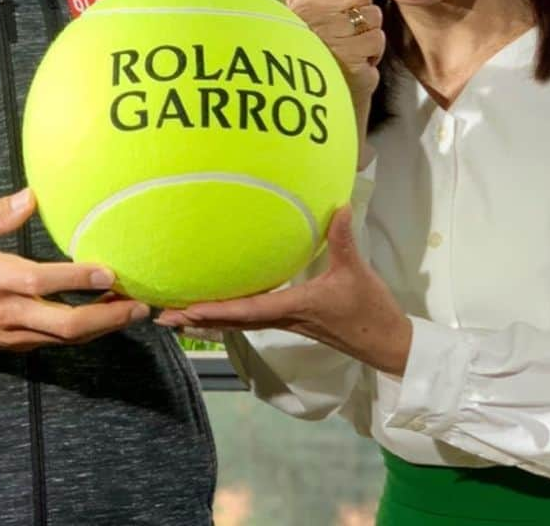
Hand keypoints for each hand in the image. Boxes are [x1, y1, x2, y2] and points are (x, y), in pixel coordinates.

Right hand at [0, 188, 148, 349]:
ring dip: (100, 328)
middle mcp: (8, 311)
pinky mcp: (12, 345)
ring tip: (129, 311)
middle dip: (106, 318)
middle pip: (65, 325)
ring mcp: (11, 333)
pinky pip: (52, 343)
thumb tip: (31, 195)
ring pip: (64, 339)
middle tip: (137, 305)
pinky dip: (80, 334)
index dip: (79, 280)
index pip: (44, 281)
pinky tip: (100, 319)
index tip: (109, 272)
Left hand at [155, 208, 411, 375]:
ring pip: (239, 322)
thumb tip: (337, 205)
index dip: (218, 310)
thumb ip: (344, 239)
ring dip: (208, 320)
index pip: (249, 310)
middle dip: (198, 319)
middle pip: (233, 321)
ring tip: (176, 315)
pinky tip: (213, 310)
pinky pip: (251, 319)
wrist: (385, 344)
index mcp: (295, 308)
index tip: (188, 309)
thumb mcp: (358, 272)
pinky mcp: (291, 321)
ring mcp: (286, 322)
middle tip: (163, 315)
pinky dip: (227, 316)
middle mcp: (284, 318)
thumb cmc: (370, 310)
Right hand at [287, 0, 383, 146]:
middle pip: (365, 1)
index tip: (335, 15)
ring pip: (374, 26)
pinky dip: (368, 65)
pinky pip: (376, 49)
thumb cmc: (310, 49)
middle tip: (341, 39)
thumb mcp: (307, 4)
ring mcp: (327, 42)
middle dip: (361, 21)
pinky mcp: (347, 65)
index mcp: (300, 0)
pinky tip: (349, 72)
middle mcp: (310, 18)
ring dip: (366, 45)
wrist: (306, 103)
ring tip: (344, 56)